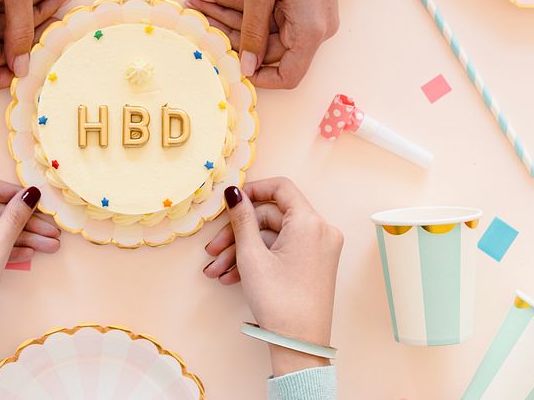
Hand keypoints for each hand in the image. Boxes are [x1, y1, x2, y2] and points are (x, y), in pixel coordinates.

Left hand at [188, 0, 358, 88]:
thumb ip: (252, 31)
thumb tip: (247, 67)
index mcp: (310, 31)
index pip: (288, 76)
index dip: (259, 78)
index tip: (229, 67)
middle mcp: (313, 29)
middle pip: (267, 50)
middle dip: (231, 35)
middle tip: (198, 20)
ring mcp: (306, 17)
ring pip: (262, 31)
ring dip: (230, 17)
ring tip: (198, 3)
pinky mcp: (298, 5)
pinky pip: (267, 15)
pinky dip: (241, 6)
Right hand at [205, 178, 342, 374]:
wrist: (299, 344)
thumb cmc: (278, 300)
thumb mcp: (252, 256)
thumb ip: (241, 218)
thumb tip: (234, 192)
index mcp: (310, 223)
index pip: (281, 188)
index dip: (253, 190)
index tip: (231, 202)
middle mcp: (320, 231)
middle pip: (271, 217)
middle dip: (237, 234)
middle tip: (212, 251)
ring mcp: (319, 249)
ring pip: (272, 237)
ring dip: (242, 251)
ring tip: (217, 272)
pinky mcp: (314, 264)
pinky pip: (282, 250)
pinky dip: (258, 259)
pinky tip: (233, 276)